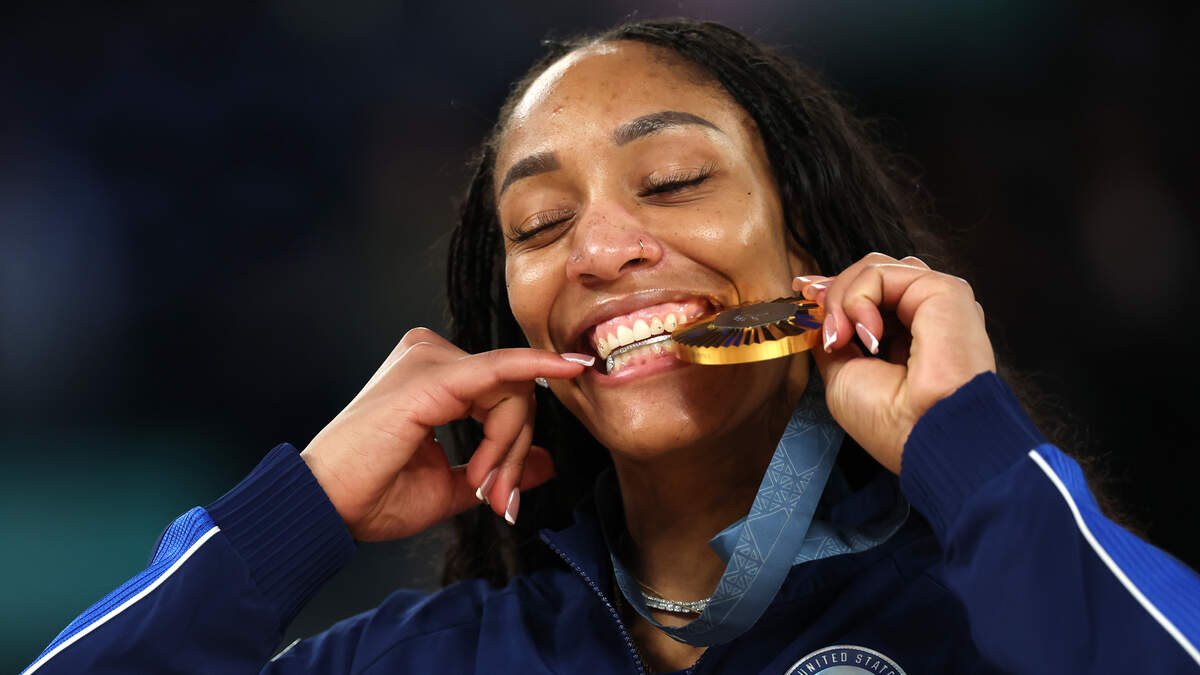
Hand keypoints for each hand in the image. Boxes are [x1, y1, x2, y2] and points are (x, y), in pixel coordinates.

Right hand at [300, 327, 590, 540]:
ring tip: (484, 486)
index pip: (501, 394)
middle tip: (497, 497)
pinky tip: (571, 368)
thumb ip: (497, 467)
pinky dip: (540, 372)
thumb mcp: (451, 484)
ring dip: (510, 446)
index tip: (505, 493)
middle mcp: (429, 355)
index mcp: (431, 375)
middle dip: (515, 449)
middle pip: (514, 390)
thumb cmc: (373, 495)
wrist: (327, 507)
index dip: (513, 446)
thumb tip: (546, 463)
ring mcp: (430, 359)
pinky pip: (504, 369)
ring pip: (514, 390)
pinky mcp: (435, 375)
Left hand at [793, 253, 995, 473]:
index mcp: (908, 338)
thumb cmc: (889, 420)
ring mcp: (935, 301)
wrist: (924, 432)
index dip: (834, 288)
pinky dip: (859, 298)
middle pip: (872, 276)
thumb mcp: (843, 375)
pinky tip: (866, 333)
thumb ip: (835, 339)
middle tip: (820, 318)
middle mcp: (925, 317)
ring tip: (841, 337)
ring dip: (843, 298)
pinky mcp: (943, 290)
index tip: (802, 290)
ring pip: (874, 270)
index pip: (870, 295)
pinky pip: (883, 274)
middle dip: (834, 289)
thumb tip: (818, 313)